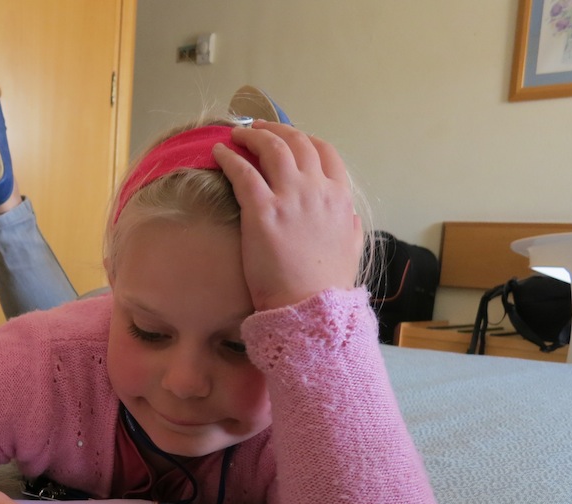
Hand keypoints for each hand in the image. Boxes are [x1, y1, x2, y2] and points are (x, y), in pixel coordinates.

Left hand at [213, 123, 363, 310]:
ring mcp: (289, 197)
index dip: (304, 139)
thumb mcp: (351, 248)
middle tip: (258, 127)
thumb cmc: (327, 285)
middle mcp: (316, 189)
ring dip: (253, 135)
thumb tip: (347, 214)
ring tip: (238, 134)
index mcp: (339, 197)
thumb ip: (348, 225)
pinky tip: (219, 152)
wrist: (309, 307)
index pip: (325, 151)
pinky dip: (230, 157)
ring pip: (271, 148)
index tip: (289, 137)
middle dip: (276, 130)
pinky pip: (242, 172)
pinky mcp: (261, 210)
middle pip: (297, 142)